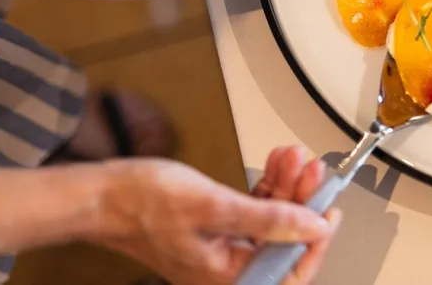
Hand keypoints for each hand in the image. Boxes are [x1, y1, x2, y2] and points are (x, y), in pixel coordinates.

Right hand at [99, 153, 339, 284]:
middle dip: (301, 203)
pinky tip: (276, 164)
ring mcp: (220, 249)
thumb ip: (267, 219)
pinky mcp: (215, 228)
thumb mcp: (215, 206)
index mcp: (226, 276)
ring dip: (286, 189)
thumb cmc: (144, 202)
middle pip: (282, 242)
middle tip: (312, 169)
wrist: (102, 194)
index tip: (330, 210)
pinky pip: (251, 211)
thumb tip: (312, 227)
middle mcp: (225, 269)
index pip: (289, 273)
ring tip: (294, 158)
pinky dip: (266, 187)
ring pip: (269, 222)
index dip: (316, 243)